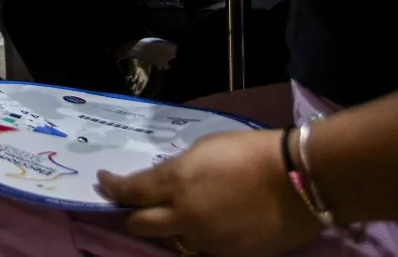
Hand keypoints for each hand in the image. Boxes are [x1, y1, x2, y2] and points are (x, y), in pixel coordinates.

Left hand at [96, 130, 320, 256]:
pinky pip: (202, 250)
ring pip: (172, 241)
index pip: (130, 191)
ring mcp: (206, 242)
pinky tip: (207, 226)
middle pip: (141, 224)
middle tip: (131, 203)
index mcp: (175, 183)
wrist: (294, 181)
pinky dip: (197, 239)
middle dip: (132, 214)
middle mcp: (183, 217)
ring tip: (173, 215)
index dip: (112, 187)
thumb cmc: (248, 152)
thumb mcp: (203, 150)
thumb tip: (168, 181)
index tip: (103, 181)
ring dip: (167, 229)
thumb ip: (179, 170)